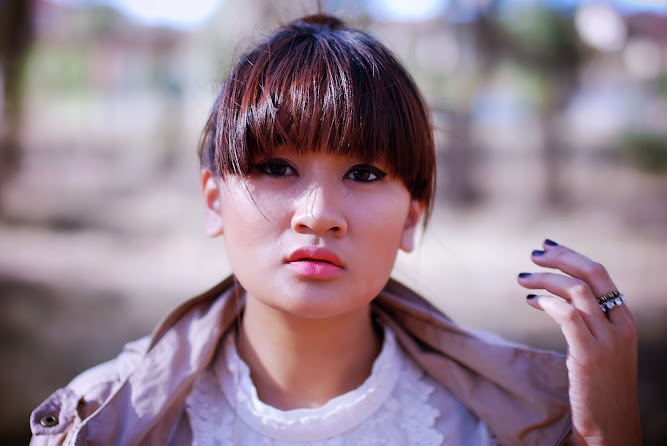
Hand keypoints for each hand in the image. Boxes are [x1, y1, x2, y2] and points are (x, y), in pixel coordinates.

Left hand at [517, 240, 640, 445]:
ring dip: (546, 279)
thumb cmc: (600, 387)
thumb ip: (590, 322)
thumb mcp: (602, 348)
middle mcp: (620, 325)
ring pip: (576, 291)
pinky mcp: (589, 355)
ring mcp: (607, 340)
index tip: (548, 247)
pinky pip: (567, 316)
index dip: (572, 256)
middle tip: (533, 255)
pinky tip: (532, 301)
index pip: (600, 275)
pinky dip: (547, 302)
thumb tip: (559, 297)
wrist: (611, 424)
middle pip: (592, 274)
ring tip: (523, 279)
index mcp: (625, 320)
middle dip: (561, 258)